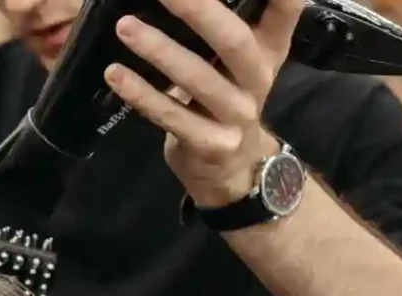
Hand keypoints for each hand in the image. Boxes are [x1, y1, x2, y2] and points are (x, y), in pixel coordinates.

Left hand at [102, 0, 305, 206]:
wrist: (235, 172)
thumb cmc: (231, 102)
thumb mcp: (245, 62)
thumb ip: (230, 24)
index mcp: (269, 50)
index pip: (286, 8)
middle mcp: (257, 79)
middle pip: (234, 40)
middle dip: (199, 10)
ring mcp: (235, 116)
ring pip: (197, 79)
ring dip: (158, 51)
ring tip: (125, 27)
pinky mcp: (209, 144)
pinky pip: (171, 116)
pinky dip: (141, 95)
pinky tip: (115, 74)